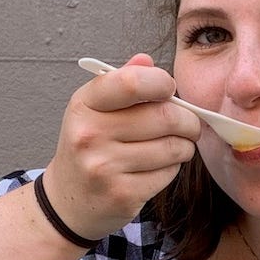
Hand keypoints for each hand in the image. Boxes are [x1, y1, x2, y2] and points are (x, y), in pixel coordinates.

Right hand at [44, 53, 201, 239]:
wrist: (70, 199)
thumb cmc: (89, 146)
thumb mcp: (95, 109)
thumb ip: (122, 82)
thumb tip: (147, 60)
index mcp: (84, 105)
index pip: (132, 82)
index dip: (162, 82)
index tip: (169, 89)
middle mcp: (90, 135)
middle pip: (164, 117)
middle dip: (188, 120)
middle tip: (190, 124)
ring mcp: (105, 168)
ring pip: (173, 148)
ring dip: (185, 146)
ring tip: (177, 145)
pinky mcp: (122, 195)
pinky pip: (168, 174)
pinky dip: (173, 168)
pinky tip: (160, 166)